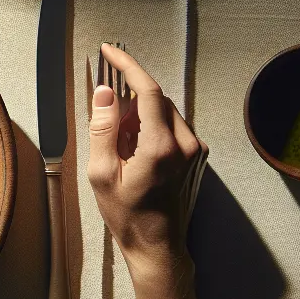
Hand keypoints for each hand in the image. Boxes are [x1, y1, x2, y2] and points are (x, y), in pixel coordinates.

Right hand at [86, 43, 203, 281]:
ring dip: (141, 118)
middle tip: (110, 129)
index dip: (127, 66)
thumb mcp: (101, 174)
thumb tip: (104, 93)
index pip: (148, 90)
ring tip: (123, 150)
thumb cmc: (127, 215)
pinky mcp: (198, 155)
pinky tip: (137, 156)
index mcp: (161, 147)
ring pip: (165, 112)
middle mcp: (185, 143)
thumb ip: (103, 129)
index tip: (110, 51)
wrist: (158, 247)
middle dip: (130, 104)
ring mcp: (196, 150)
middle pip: (156, 100)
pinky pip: (172, 127)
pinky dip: (152, 130)